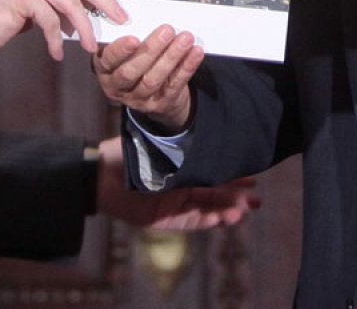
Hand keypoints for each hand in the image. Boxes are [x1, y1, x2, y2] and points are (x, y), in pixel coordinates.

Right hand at [92, 25, 201, 132]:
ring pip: (153, 80)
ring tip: (185, 38)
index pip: (108, 61)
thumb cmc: (135, 61)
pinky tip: (195, 52)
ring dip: (171, 57)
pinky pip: (174, 85)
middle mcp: (118, 87)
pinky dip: (186, 68)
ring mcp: (139, 99)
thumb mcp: (124, 51)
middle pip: (131, 72)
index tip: (134, 38)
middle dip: (151, 50)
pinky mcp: (160, 104)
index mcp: (105, 70)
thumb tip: (141, 12)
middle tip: (167, 30)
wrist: (154, 95)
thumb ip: (127, 36)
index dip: (120, 51)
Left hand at [93, 137, 258, 229]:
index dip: (234, 179)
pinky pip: (191, 223)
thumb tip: (210, 132)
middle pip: (216, 196)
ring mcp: (175, 206)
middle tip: (255, 200)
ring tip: (243, 211)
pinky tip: (223, 218)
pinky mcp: (165, 220)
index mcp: (184, 170)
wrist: (101, 174)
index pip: (214, 175)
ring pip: (207, 211)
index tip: (253, 178)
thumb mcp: (160, 145)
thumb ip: (183, 147)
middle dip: (236, 198)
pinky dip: (207, 221)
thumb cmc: (128, 153)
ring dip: (226, 211)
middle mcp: (183, 189)